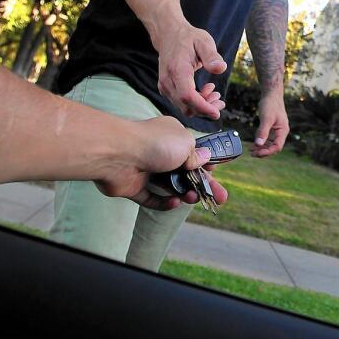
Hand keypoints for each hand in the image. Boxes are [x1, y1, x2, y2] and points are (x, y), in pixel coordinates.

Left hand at [95, 116, 228, 209]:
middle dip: (202, 184)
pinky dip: (163, 202)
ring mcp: (144, 169)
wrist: (118, 154)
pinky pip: (151, 197)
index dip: (205, 162)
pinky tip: (174, 202)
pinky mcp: (133, 186)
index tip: (215, 172)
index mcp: (171, 135)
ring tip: (193, 199)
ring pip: (169, 185)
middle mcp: (158, 151)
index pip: (192, 150)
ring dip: (184, 192)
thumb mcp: (185, 144)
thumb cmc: (154, 143)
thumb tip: (204, 158)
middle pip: (184, 170)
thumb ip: (195, 154)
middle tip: (219, 198)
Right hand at [154, 23, 226, 118]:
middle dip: (206, 108)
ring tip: (215, 94)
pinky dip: (195, 103)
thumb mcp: (203, 41)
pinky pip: (181, 103)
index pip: (187, 96)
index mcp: (177, 69)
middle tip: (220, 99)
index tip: (217, 112)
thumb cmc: (188, 38)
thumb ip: (211, 55)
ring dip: (201, 106)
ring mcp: (165, 86)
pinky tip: (205, 92)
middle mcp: (167, 81)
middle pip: (186, 106)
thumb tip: (221, 68)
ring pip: (184, 108)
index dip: (202, 107)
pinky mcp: (166, 89)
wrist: (169, 35)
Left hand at [252, 93, 288, 156]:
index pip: (277, 147)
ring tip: (251, 150)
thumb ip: (263, 131)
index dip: (267, 152)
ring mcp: (276, 130)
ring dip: (261, 148)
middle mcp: (281, 132)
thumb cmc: (271, 104)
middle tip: (252, 153)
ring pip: (270, 144)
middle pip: (274, 147)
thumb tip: (258, 144)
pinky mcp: (271, 128)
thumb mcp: (266, 118)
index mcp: (283, 131)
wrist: (271, 94)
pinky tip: (253, 144)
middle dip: (263, 152)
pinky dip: (260, 142)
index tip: (257, 153)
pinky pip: (267, 139)